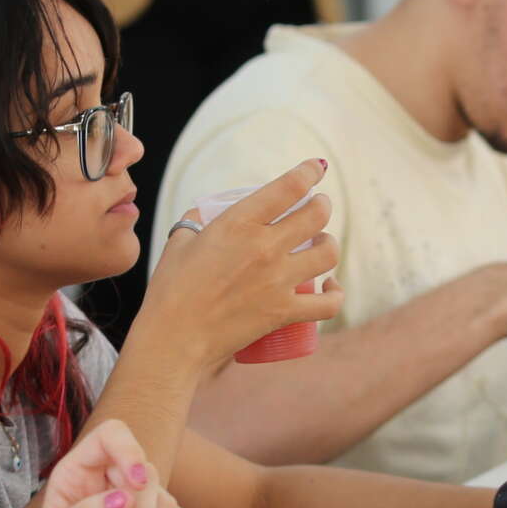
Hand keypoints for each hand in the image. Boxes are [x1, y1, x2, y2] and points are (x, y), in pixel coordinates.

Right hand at [145, 160, 343, 365]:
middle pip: (317, 214)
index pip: (289, 187)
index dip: (309, 172)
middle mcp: (265, 247)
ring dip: (329, 243)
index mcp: (238, 223)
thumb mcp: (179, 242)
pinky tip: (331, 286)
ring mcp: (278, 281)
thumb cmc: (170, 290)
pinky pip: (329, 303)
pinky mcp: (284, 313)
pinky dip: (336, 293)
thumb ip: (196, 221)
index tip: (316, 168)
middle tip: (316, 207)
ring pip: (328, 253)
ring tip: (320, 244)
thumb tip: (207, 214)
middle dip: (321, 205)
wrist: (174, 339)